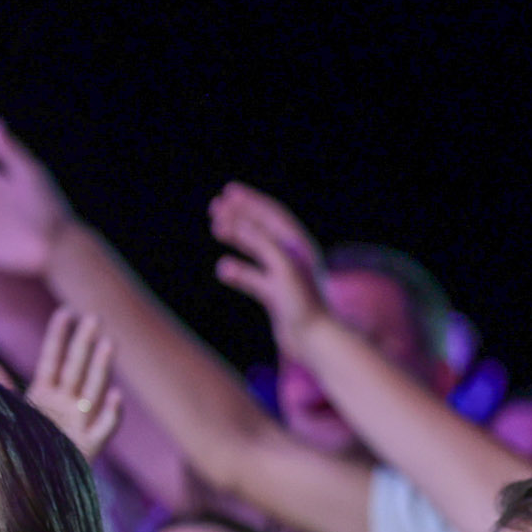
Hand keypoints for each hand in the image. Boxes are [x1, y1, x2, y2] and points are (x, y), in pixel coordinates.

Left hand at [0, 308, 122, 463]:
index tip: (66, 312)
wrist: (27, 486)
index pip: (53, 359)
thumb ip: (2, 391)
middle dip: (85, 343)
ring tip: (108, 344)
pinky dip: (112, 413)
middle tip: (94, 317)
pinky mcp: (89, 446)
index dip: (59, 337)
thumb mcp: (9, 416)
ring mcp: (80, 422)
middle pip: (77, 368)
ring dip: (102, 367)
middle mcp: (66, 403)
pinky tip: (116, 395)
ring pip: (94, 390)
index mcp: (45, 393)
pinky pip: (104, 428)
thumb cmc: (19, 446)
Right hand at [209, 183, 331, 351]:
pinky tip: (223, 268)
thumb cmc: (303, 302)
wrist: (315, 340)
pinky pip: (254, 276)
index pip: (272, 216)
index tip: (229, 191)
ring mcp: (284, 276)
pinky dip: (238, 269)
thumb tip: (234, 223)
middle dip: (240, 215)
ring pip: (256, 251)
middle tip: (216, 206)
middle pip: (263, 229)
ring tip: (216, 228)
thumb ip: (259, 243)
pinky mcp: (277, 295)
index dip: (251, 202)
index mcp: (299, 246)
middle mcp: (294, 257)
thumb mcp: (282, 266)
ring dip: (236, 238)